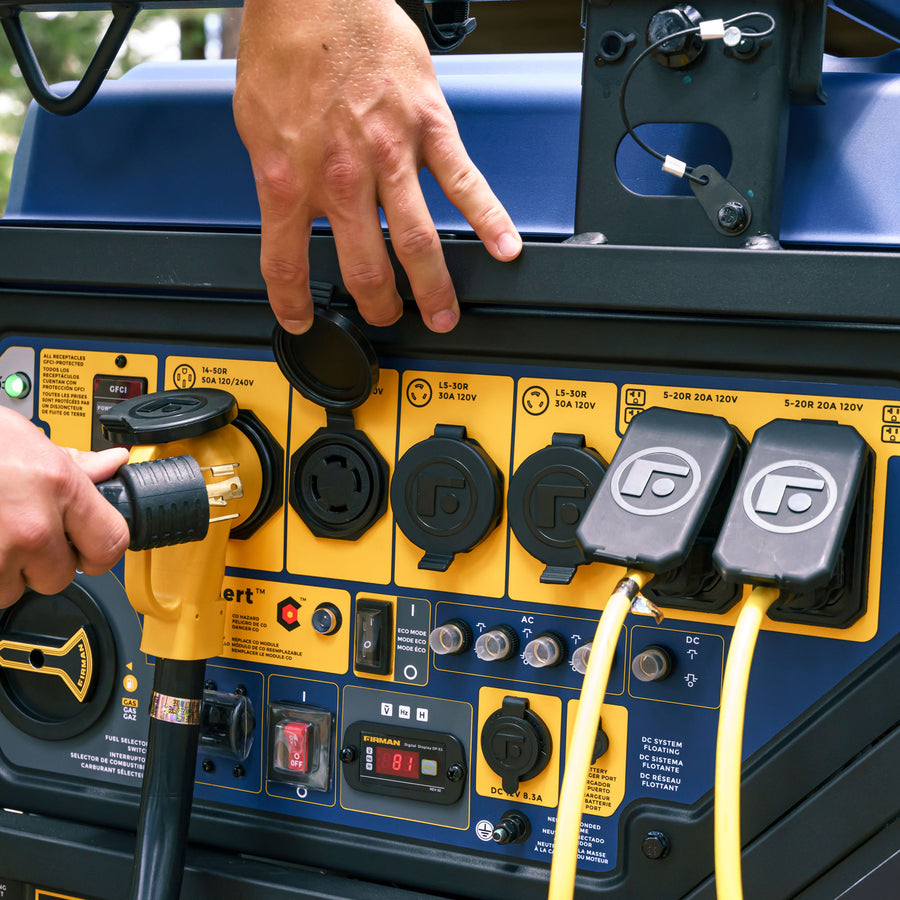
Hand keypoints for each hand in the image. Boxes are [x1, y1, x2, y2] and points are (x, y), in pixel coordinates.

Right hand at [0, 408, 129, 607]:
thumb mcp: (26, 439)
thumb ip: (73, 461)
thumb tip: (111, 463)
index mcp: (58, 487)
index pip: (110, 543)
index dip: (99, 551)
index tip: (89, 550)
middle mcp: (32, 524)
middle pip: (60, 576)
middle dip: (42, 562)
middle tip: (21, 535)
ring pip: (15, 589)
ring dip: (4, 572)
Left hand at [233, 0, 521, 334]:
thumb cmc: (285, 48)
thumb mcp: (257, 125)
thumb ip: (278, 176)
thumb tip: (291, 211)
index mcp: (289, 178)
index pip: (286, 263)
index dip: (292, 303)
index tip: (300, 319)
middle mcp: (341, 177)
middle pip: (364, 268)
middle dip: (378, 305)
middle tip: (387, 317)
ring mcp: (390, 155)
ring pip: (418, 241)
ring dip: (434, 288)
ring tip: (443, 314)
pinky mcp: (429, 127)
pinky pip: (464, 182)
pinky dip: (489, 219)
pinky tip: (505, 247)